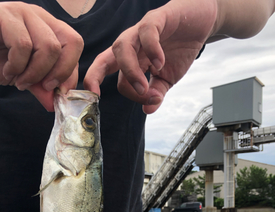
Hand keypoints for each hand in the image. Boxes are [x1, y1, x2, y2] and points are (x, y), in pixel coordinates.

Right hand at [0, 1, 82, 109]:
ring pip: (48, 46)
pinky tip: (7, 71)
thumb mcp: (19, 77)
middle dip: (58, 73)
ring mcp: (23, 14)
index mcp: (48, 29)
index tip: (55, 93)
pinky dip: (16, 65)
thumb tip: (54, 103)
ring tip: (19, 80)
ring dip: (35, 72)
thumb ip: (38, 87)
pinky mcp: (4, 16)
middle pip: (70, 44)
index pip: (74, 47)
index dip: (70, 74)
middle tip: (41, 87)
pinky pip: (22, 44)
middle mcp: (40, 18)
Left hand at [84, 0, 217, 113]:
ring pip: (122, 47)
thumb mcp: (168, 78)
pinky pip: (147, 31)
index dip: (98, 85)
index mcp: (129, 59)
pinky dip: (151, 49)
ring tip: (144, 88)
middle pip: (104, 57)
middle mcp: (131, 44)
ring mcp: (142, 31)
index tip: (93, 100)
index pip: (105, 72)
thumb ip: (157, 93)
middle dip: (95, 75)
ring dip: (130, 71)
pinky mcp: (158, 18)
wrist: (202, 21)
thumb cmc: (180, 48)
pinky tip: (160, 63)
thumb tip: (148, 109)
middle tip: (97, 95)